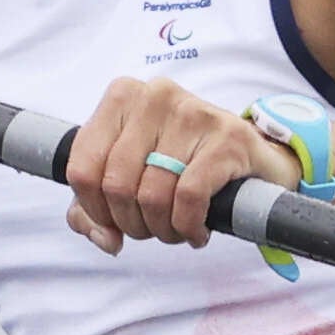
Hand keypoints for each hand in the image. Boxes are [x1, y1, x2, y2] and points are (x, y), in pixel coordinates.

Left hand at [63, 75, 281, 258]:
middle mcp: (154, 96)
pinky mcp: (227, 137)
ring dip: (163, 230)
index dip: (93, 209)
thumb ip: (95, 209)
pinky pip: (189, 197)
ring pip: (152, 195)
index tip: (114, 224)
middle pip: (117, 185)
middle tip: (153, 230)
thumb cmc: (182, 165)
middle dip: (132, 224)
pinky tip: (197, 231)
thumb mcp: (131, 176)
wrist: (252, 159)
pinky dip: (188, 226)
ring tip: (176, 230)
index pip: (81, 166)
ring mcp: (192, 112)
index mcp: (121, 96)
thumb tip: (104, 238)